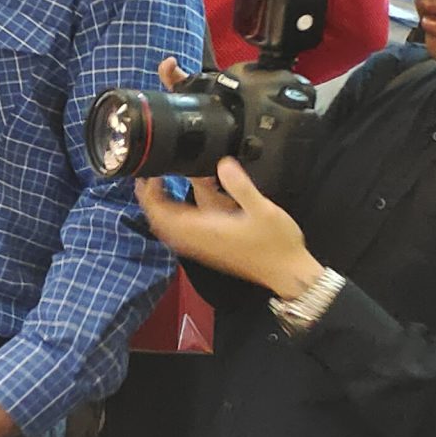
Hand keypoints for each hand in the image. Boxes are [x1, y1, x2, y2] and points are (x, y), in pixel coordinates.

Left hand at [136, 156, 322, 295]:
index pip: (162, 214)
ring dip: (159, 211)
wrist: (286, 272)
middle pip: (159, 222)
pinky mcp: (209, 250)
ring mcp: (202, 248)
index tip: (150, 175)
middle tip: (148, 179)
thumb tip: (223, 164)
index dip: (150, 195)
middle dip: (149, 200)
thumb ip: (240, 186)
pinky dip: (173, 221)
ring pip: (168, 231)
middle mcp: (198, 241)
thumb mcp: (263, 209)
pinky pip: (181, 236)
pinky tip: (180, 209)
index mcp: (205, 229)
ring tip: (159, 190)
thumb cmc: (277, 243)